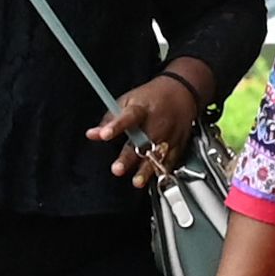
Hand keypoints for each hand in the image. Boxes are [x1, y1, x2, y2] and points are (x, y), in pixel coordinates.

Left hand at [88, 71, 203, 185]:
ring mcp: (168, 136)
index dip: (115, 126)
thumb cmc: (152, 97)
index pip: (127, 118)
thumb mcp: (128, 100)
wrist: (182, 93)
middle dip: (129, 157)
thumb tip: (93, 134)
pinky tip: (155, 178)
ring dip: (146, 170)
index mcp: (140, 110)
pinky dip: (162, 171)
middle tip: (117, 169)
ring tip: (137, 182)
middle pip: (142, 143)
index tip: (104, 134)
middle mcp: (155, 124)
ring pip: (157, 156)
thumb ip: (110, 119)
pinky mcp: (178, 145)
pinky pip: (170, 161)